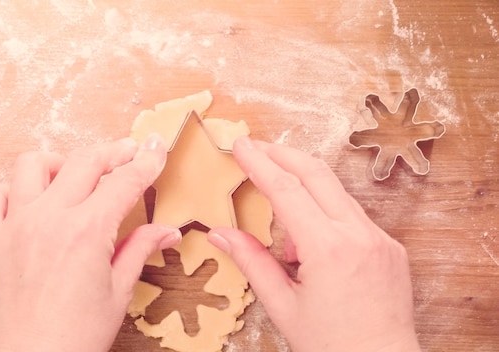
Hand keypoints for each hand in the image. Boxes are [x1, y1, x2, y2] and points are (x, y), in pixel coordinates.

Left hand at [0, 135, 180, 351]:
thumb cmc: (75, 338)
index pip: (124, 181)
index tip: (155, 148)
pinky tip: (29, 200)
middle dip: (113, 151)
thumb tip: (167, 231)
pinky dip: (11, 189)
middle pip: (85, 161)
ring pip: (33, 164)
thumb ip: (140, 250)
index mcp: (88, 230)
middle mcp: (50, 218)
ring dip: (60, 161)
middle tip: (128, 153)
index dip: (146, 162)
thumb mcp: (118, 293)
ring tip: (75, 173)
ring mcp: (15, 225)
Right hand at [207, 136, 419, 351]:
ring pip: (335, 193)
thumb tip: (219, 233)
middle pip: (316, 173)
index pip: (286, 190)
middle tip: (256, 148)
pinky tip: (313, 248)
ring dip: (304, 192)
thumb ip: (251, 261)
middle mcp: (359, 234)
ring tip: (285, 236)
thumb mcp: (283, 306)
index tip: (241, 144)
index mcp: (328, 249)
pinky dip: (326, 217)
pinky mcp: (390, 246)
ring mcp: (380, 238)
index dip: (259, 163)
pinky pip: (352, 216)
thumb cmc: (331, 346)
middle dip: (283, 155)